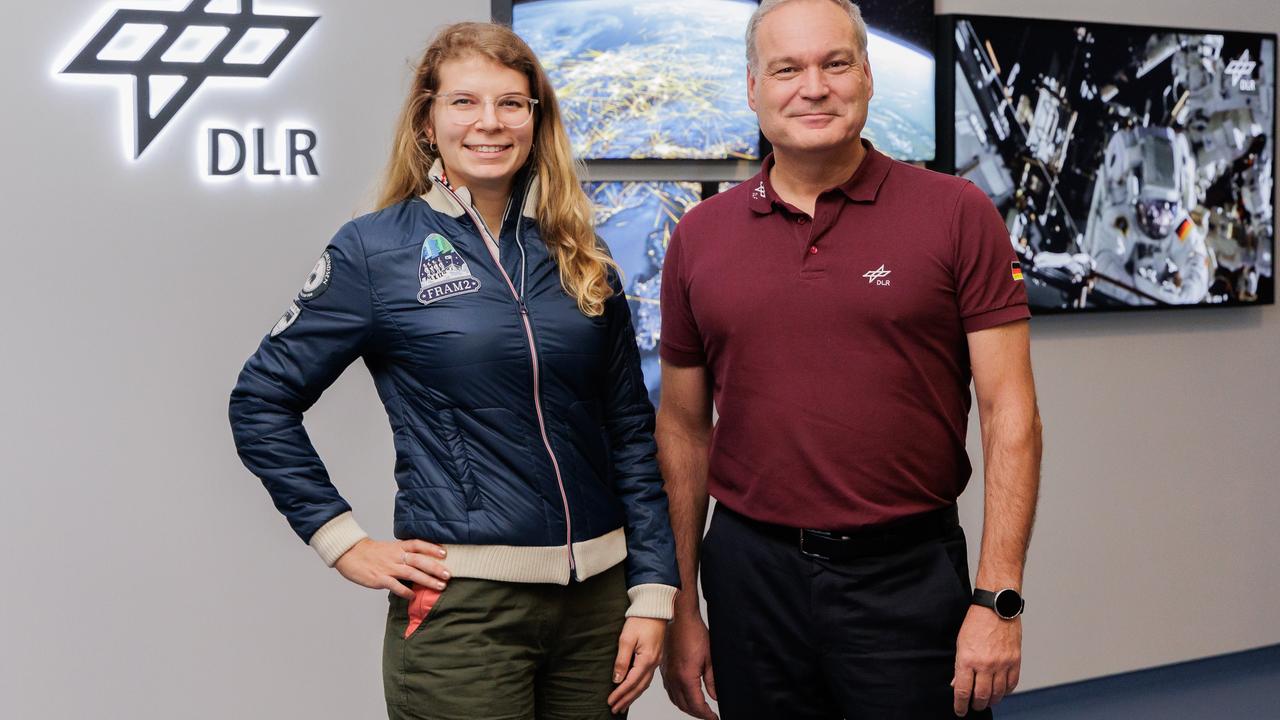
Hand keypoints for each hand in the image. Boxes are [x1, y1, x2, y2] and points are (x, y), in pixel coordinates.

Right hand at [333, 538, 449, 599]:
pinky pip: (395, 585)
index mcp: (398, 547)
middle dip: (435, 567)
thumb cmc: (371, 552)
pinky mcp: (379, 578)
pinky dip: (405, 591)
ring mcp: (388, 567)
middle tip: (448, 575)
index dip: (432, 548)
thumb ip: (404, 553)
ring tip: (440, 586)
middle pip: (419, 560)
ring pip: (411, 573)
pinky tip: (414, 596)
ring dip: (427, 580)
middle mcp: (395, 556)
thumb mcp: (390, 548)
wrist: (350, 554)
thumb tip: (422, 561)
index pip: (418, 544)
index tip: (445, 553)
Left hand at [608, 617, 666, 714]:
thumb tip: (617, 679)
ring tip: (623, 705)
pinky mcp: (654, 657)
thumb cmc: (641, 620)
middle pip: (638, 688)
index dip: (620, 694)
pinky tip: (633, 690)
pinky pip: (646, 678)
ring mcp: (655, 661)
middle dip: (626, 700)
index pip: (631, 683)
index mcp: (646, 659)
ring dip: (633, 696)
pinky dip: (638, 687)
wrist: (654, 608)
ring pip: (643, 685)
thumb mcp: (626, 638)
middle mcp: (653, 663)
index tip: (610, 702)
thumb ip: (622, 660)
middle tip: (615, 710)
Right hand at [660, 612, 717, 719]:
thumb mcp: (710, 658)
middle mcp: (673, 678)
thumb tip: (715, 696)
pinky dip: (678, 699)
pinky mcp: (664, 669)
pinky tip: (686, 697)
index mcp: (686, 677)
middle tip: (709, 715)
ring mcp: (667, 674)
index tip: (714, 718)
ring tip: (700, 709)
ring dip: (688, 708)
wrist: (681, 619)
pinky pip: (670, 691)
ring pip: (676, 700)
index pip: (696, 704)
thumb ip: (712, 680)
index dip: (706, 714)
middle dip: (698, 714)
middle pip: (685, 706)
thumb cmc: (695, 634)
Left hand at [952, 605, 1021, 715]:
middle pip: (981, 695)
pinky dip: (1006, 691)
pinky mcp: (1015, 661)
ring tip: (987, 702)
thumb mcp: (960, 644)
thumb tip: (956, 684)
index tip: (960, 710)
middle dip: (976, 705)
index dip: (960, 704)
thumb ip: (959, 666)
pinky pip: (1012, 684)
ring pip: (998, 693)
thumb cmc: (976, 623)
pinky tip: (1001, 692)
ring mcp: (1002, 664)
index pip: (963, 690)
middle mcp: (985, 664)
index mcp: (968, 660)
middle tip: (974, 706)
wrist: (996, 608)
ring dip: (991, 701)